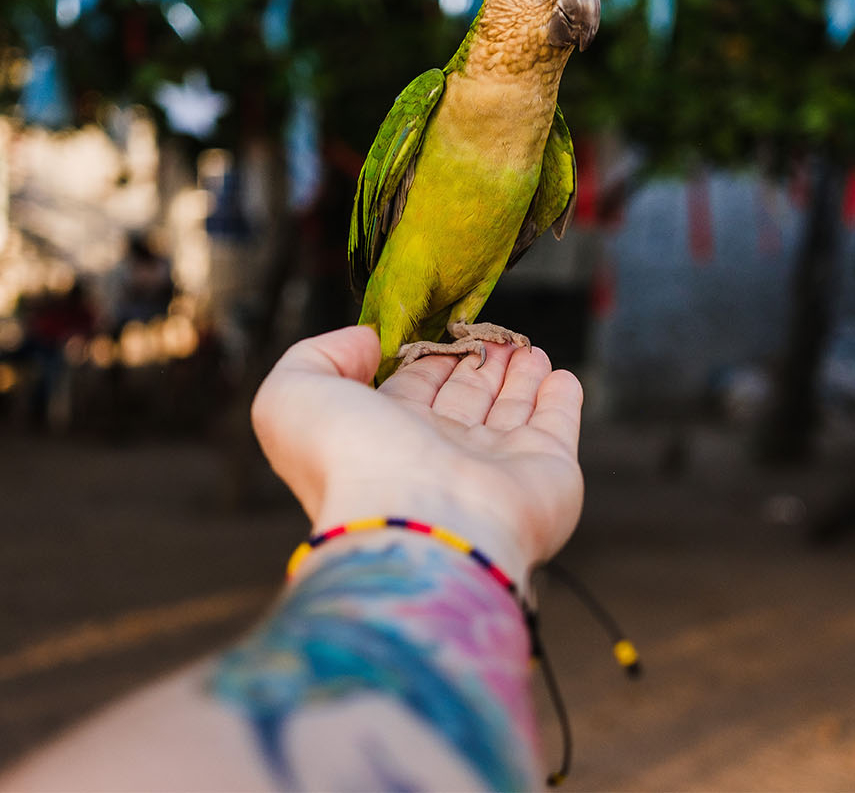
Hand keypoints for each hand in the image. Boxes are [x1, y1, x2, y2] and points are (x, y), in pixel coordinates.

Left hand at [249, 325, 584, 586]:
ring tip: (527, 347)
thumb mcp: (292, 397)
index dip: (428, 359)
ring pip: (512, 410)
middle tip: (495, 336)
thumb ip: (316, 357)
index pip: (413, 388)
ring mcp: (495, 467)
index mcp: (385, 438)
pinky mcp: (546, 471)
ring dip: (520, 376)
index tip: (443, 331)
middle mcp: (440, 454)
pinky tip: (561, 376)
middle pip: (465, 398)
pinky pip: (558, 426)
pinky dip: (562, 400)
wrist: (418, 523)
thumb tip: (369, 343)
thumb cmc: (350, 463)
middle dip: (479, 365)